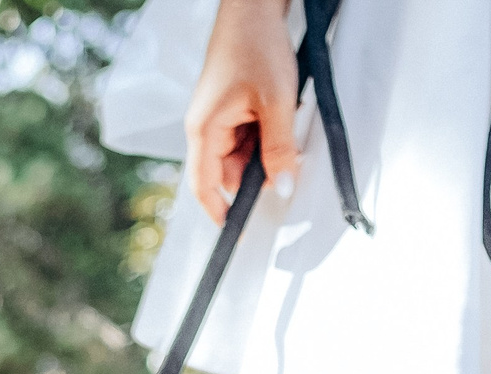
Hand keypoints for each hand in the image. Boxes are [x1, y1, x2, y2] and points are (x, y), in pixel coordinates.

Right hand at [185, 0, 300, 225]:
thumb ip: (278, 149)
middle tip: (287, 167)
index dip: (221, 214)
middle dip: (257, 174)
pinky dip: (265, 134)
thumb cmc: (256, 47)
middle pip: (228, 172)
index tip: (240, 235)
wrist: (253, 6)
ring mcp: (215, 117)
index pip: (205, 187)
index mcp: (203, 130)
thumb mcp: (276, 103)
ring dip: (265, 150)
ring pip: (241, 153)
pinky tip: (280, 115)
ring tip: (284, 123)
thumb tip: (281, 188)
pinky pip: (245, 134)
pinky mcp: (228, 106)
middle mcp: (203, 127)